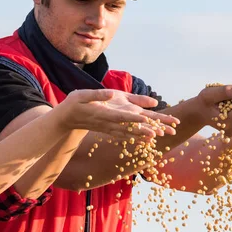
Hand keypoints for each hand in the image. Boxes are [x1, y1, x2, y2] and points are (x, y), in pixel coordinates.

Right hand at [58, 89, 178, 138]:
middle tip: (164, 132)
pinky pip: (125, 134)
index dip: (134, 119)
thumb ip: (98, 94)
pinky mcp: (109, 129)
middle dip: (148, 129)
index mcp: (102, 113)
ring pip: (130, 132)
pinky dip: (137, 136)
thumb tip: (112, 93)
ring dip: (146, 134)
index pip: (121, 117)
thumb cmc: (73, 104)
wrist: (67, 118)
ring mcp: (109, 127)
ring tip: (161, 135)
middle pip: (131, 127)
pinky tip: (147, 138)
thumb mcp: (82, 95)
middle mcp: (108, 123)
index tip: (147, 121)